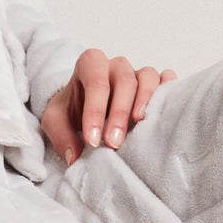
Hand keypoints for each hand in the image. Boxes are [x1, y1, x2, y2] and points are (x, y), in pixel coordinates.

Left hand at [39, 49, 176, 166]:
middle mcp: (116, 66)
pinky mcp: (155, 85)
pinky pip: (167, 79)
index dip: (95, 110)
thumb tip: (74, 157)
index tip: (93, 141)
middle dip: (119, 113)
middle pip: (124, 80)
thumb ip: (60, 135)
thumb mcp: (55, 121)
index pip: (96, 80)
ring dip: (144, 101)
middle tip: (113, 143)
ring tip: (139, 125)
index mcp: (90, 65)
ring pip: (147, 76)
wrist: (84, 108)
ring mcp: (137, 74)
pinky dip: (168, 90)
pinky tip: (162, 111)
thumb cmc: (72, 111)